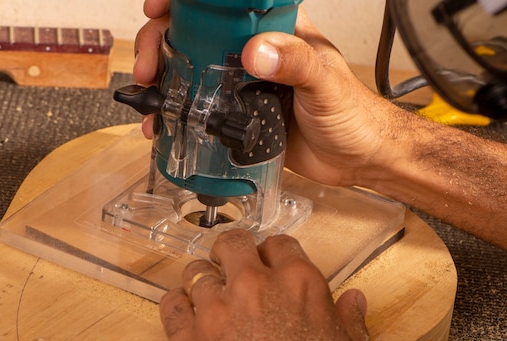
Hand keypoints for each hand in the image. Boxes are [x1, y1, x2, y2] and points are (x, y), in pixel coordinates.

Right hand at [134, 3, 402, 186]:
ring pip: (193, 74)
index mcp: (276, 33)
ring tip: (148, 94)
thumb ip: (294, 62)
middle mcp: (255, 56)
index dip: (188, 4)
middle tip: (150, 64)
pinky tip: (164, 124)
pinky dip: (179, 117)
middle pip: (196, 38)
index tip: (161, 7)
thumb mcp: (324, 81)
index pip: (225, 7)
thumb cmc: (353, 114)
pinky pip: (203, 112)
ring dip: (164, 81)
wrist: (359, 159)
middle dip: (163, 45)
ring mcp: (245, 88)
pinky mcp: (242, 119)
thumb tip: (256, 51)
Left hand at [159, 230, 381, 340]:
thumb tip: (353, 298)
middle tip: (233, 264)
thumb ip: (353, 325)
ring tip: (210, 292)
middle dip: (233, 250)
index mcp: (299, 285)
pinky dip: (177, 302)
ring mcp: (216, 314)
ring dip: (205, 278)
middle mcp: (253, 288)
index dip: (274, 251)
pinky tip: (185, 309)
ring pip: (197, 271)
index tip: (270, 261)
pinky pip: (171, 305)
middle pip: (233, 244)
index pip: (279, 244)